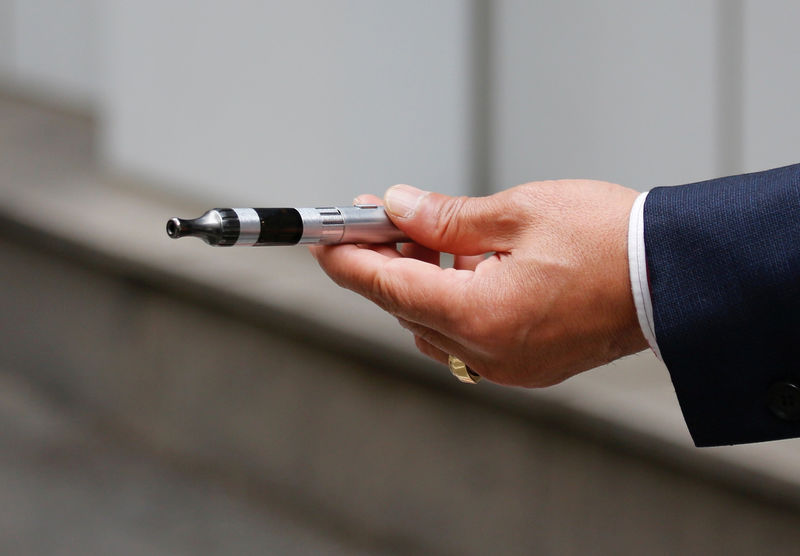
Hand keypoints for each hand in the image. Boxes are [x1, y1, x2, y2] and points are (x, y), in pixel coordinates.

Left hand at [310, 180, 647, 386]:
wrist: (674, 277)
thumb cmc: (609, 240)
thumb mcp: (517, 213)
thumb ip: (445, 219)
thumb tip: (398, 208)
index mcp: (480, 316)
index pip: (389, 288)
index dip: (350, 260)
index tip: (324, 239)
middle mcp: (487, 353)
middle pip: (407, 307)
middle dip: (386, 262)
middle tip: (377, 217)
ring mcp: (507, 366)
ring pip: (434, 322)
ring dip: (420, 281)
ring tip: (425, 233)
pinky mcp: (525, 365)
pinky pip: (466, 334)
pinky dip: (452, 300)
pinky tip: (463, 266)